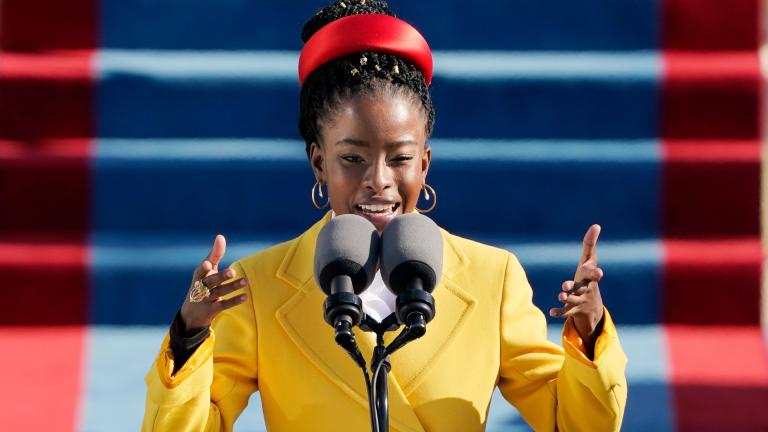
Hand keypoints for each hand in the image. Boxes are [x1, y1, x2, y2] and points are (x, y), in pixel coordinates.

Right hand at [180, 234, 248, 330]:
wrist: (191, 313)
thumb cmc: (202, 284)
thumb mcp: (206, 270)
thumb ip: (215, 254)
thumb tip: (220, 236)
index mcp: (199, 276)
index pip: (200, 271)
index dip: (204, 268)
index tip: (208, 264)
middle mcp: (200, 288)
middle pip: (211, 282)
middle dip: (221, 276)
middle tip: (233, 271)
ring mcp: (206, 300)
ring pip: (219, 293)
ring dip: (232, 287)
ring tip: (246, 281)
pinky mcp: (212, 310)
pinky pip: (224, 305)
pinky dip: (234, 301)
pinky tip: (245, 296)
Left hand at [549, 224, 604, 350]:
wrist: (592, 307)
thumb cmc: (588, 277)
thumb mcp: (589, 261)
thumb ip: (590, 244)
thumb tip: (596, 225)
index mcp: (590, 278)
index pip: (593, 274)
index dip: (594, 272)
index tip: (597, 271)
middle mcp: (586, 289)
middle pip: (583, 288)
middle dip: (576, 286)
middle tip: (567, 284)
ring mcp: (580, 300)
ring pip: (573, 300)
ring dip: (566, 298)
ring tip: (560, 295)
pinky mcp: (573, 309)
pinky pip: (566, 312)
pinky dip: (559, 312)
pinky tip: (551, 311)